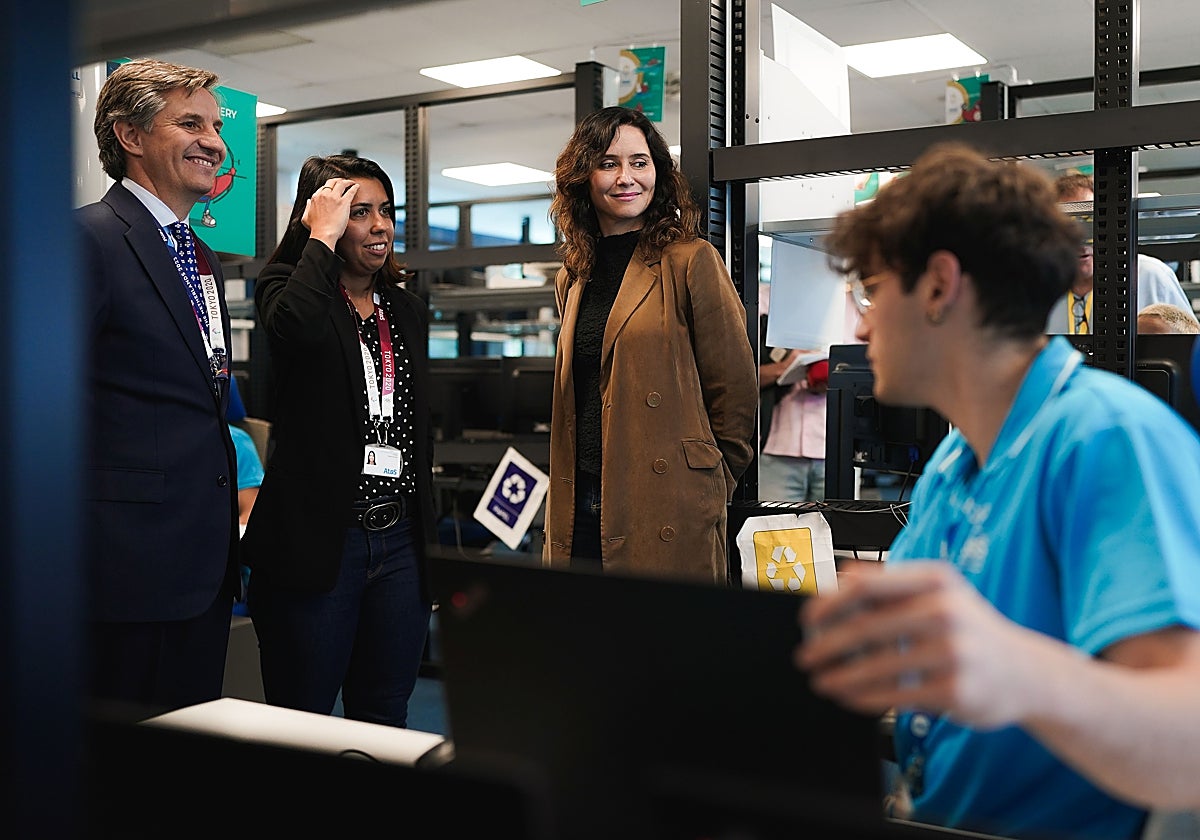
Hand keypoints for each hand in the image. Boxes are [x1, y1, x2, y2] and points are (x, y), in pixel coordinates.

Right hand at [301, 178, 359, 248]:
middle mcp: (324, 195)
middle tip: (343, 182)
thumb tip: (308, 201)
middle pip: (332, 182)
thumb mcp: (306, 218)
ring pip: (341, 183)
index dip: (329, 187)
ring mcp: (334, 197)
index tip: (334, 188)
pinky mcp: (343, 202)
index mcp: (315, 198)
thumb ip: (307, 208)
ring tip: (351, 183)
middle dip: (338, 180)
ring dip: (347, 182)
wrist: (323, 234)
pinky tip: (357, 186)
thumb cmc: (316, 229)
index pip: (323, 188)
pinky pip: (350, 191)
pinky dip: (354, 187)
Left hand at [796, 561, 1035, 728]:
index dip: (829, 604)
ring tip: (821, 681)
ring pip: (876, 666)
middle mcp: (945, 611)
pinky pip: (894, 696)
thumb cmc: (972, 629)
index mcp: (934, 580)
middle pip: (865, 627)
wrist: (1027, 672)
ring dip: (840, 677)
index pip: (867, 586)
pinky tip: (849, 698)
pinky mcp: (954, 690)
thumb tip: (840, 577)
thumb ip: (889, 582)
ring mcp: (952, 652)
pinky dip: (864, 698)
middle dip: (827, 646)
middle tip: (806, 657)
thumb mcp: (939, 593)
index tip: (808, 620)